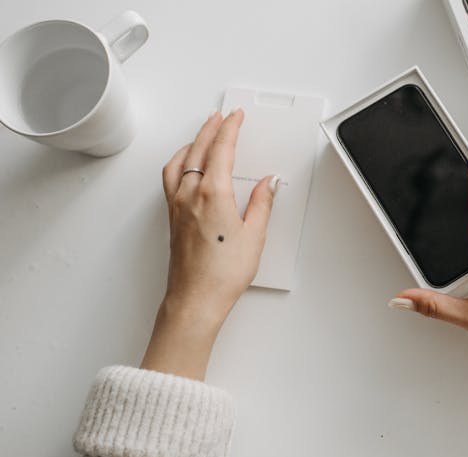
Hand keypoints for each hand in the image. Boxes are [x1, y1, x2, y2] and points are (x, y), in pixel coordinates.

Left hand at [141, 109, 278, 379]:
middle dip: (212, 128)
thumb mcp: (254, 236)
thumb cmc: (222, 274)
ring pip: (181, 159)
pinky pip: (171, 176)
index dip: (231, 128)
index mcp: (214, 193)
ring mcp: (177, 204)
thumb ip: (261, 204)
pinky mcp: (172, 216)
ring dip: (193, 141)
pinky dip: (179, 159)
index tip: (237, 117)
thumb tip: (267, 183)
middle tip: (223, 117)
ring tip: (203, 133)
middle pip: (199, 148)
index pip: (222, 149)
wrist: (195, 299)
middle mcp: (190, 194)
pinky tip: (184, 163)